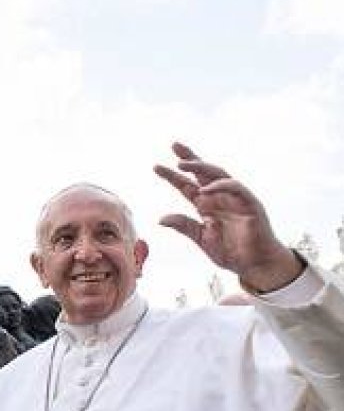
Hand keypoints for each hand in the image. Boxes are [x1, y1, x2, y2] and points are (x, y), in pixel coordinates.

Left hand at [154, 142, 302, 291]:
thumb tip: (161, 219)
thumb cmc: (232, 252)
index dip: (173, 176)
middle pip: (203, 173)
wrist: (255, 265)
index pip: (188, 186)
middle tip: (175, 146)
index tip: (156, 167)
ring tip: (182, 164)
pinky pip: (236, 188)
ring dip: (201, 167)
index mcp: (207, 206)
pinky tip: (204, 188)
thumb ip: (184, 226)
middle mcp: (220, 198)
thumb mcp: (201, 239)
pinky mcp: (250, 204)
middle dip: (190, 158)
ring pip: (218, 175)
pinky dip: (220, 186)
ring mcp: (236, 199)